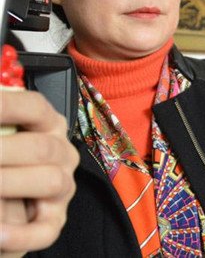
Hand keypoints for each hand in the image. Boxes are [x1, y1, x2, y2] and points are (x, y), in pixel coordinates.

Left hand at [0, 90, 78, 254]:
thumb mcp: (0, 138)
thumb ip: (0, 127)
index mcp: (46, 124)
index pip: (35, 107)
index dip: (7, 107)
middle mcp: (61, 153)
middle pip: (42, 147)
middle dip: (3, 151)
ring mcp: (61, 188)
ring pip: (51, 182)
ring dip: (9, 184)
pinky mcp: (53, 221)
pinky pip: (45, 230)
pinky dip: (19, 234)